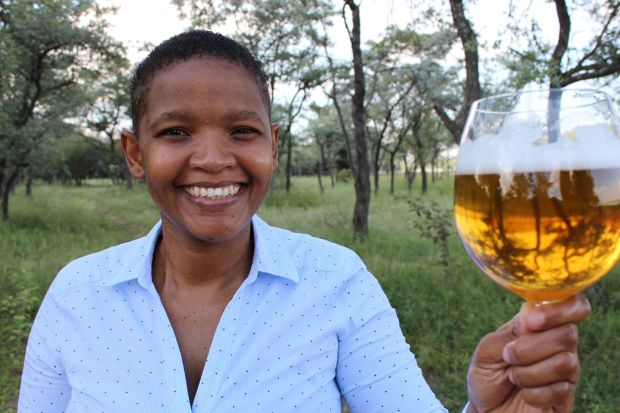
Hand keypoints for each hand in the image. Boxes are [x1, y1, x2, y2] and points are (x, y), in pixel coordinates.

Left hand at [466, 295, 590, 412]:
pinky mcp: (566, 397)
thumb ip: (509, 332)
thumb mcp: (486, 350)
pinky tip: (525, 394)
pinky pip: (561, 390)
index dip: (558, 310)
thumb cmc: (486, 375)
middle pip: (568, 334)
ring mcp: (565, 371)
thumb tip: (532, 314)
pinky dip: (534, 393)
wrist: (485, 410)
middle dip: (531, 348)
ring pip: (565, 363)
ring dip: (529, 372)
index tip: (531, 321)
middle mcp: (558, 345)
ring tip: (513, 377)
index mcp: (540, 326)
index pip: (571, 305)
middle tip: (508, 357)